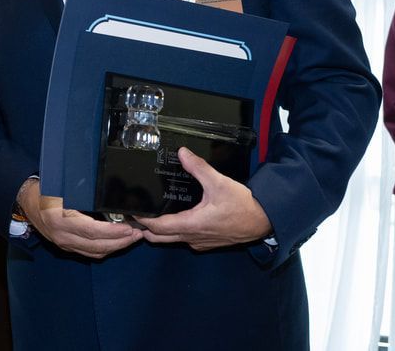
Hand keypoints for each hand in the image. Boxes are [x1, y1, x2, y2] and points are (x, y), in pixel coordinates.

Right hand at [18, 178, 141, 258]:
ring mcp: (64, 244)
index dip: (114, 232)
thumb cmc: (45, 191)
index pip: (93, 231)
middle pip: (97, 246)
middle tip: (138, 234)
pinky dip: (105, 249)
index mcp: (61, 220)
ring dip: (116, 247)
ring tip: (132, 238)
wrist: (26, 202)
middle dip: (121, 242)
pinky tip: (117, 242)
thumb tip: (108, 192)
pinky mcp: (67, 247)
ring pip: (95, 252)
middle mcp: (63, 236)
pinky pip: (90, 253)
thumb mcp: (62, 188)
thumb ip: (82, 192)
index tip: (130, 227)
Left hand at [141, 148, 271, 250]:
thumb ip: (199, 167)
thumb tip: (182, 153)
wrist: (264, 222)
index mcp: (191, 224)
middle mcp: (192, 238)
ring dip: (159, 231)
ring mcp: (200, 242)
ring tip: (149, 215)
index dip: (142, 220)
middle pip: (159, 238)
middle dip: (144, 228)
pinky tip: (174, 218)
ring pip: (172, 239)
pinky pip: (185, 239)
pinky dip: (174, 232)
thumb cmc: (243, 205)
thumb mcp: (219, 183)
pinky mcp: (207, 242)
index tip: (130, 211)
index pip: (157, 227)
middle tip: (134, 215)